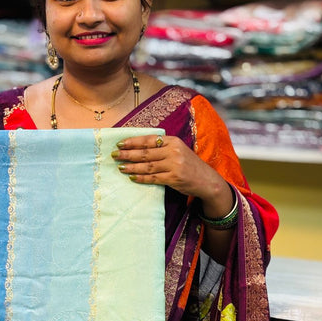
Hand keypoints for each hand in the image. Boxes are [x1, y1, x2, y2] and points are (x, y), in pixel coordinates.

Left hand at [112, 134, 229, 210]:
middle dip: (128, 154)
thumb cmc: (189, 165)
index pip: (149, 140)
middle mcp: (173, 151)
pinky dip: (141, 178)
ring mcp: (174, 165)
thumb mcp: (178, 150)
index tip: (120, 144)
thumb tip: (138, 147)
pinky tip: (132, 177)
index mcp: (173, 141)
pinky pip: (153, 178)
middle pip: (145, 153)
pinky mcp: (174, 178)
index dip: (133, 142)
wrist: (207, 180)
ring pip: (147, 166)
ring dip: (131, 167)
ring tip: (120, 167)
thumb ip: (162, 147)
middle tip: (114, 155)